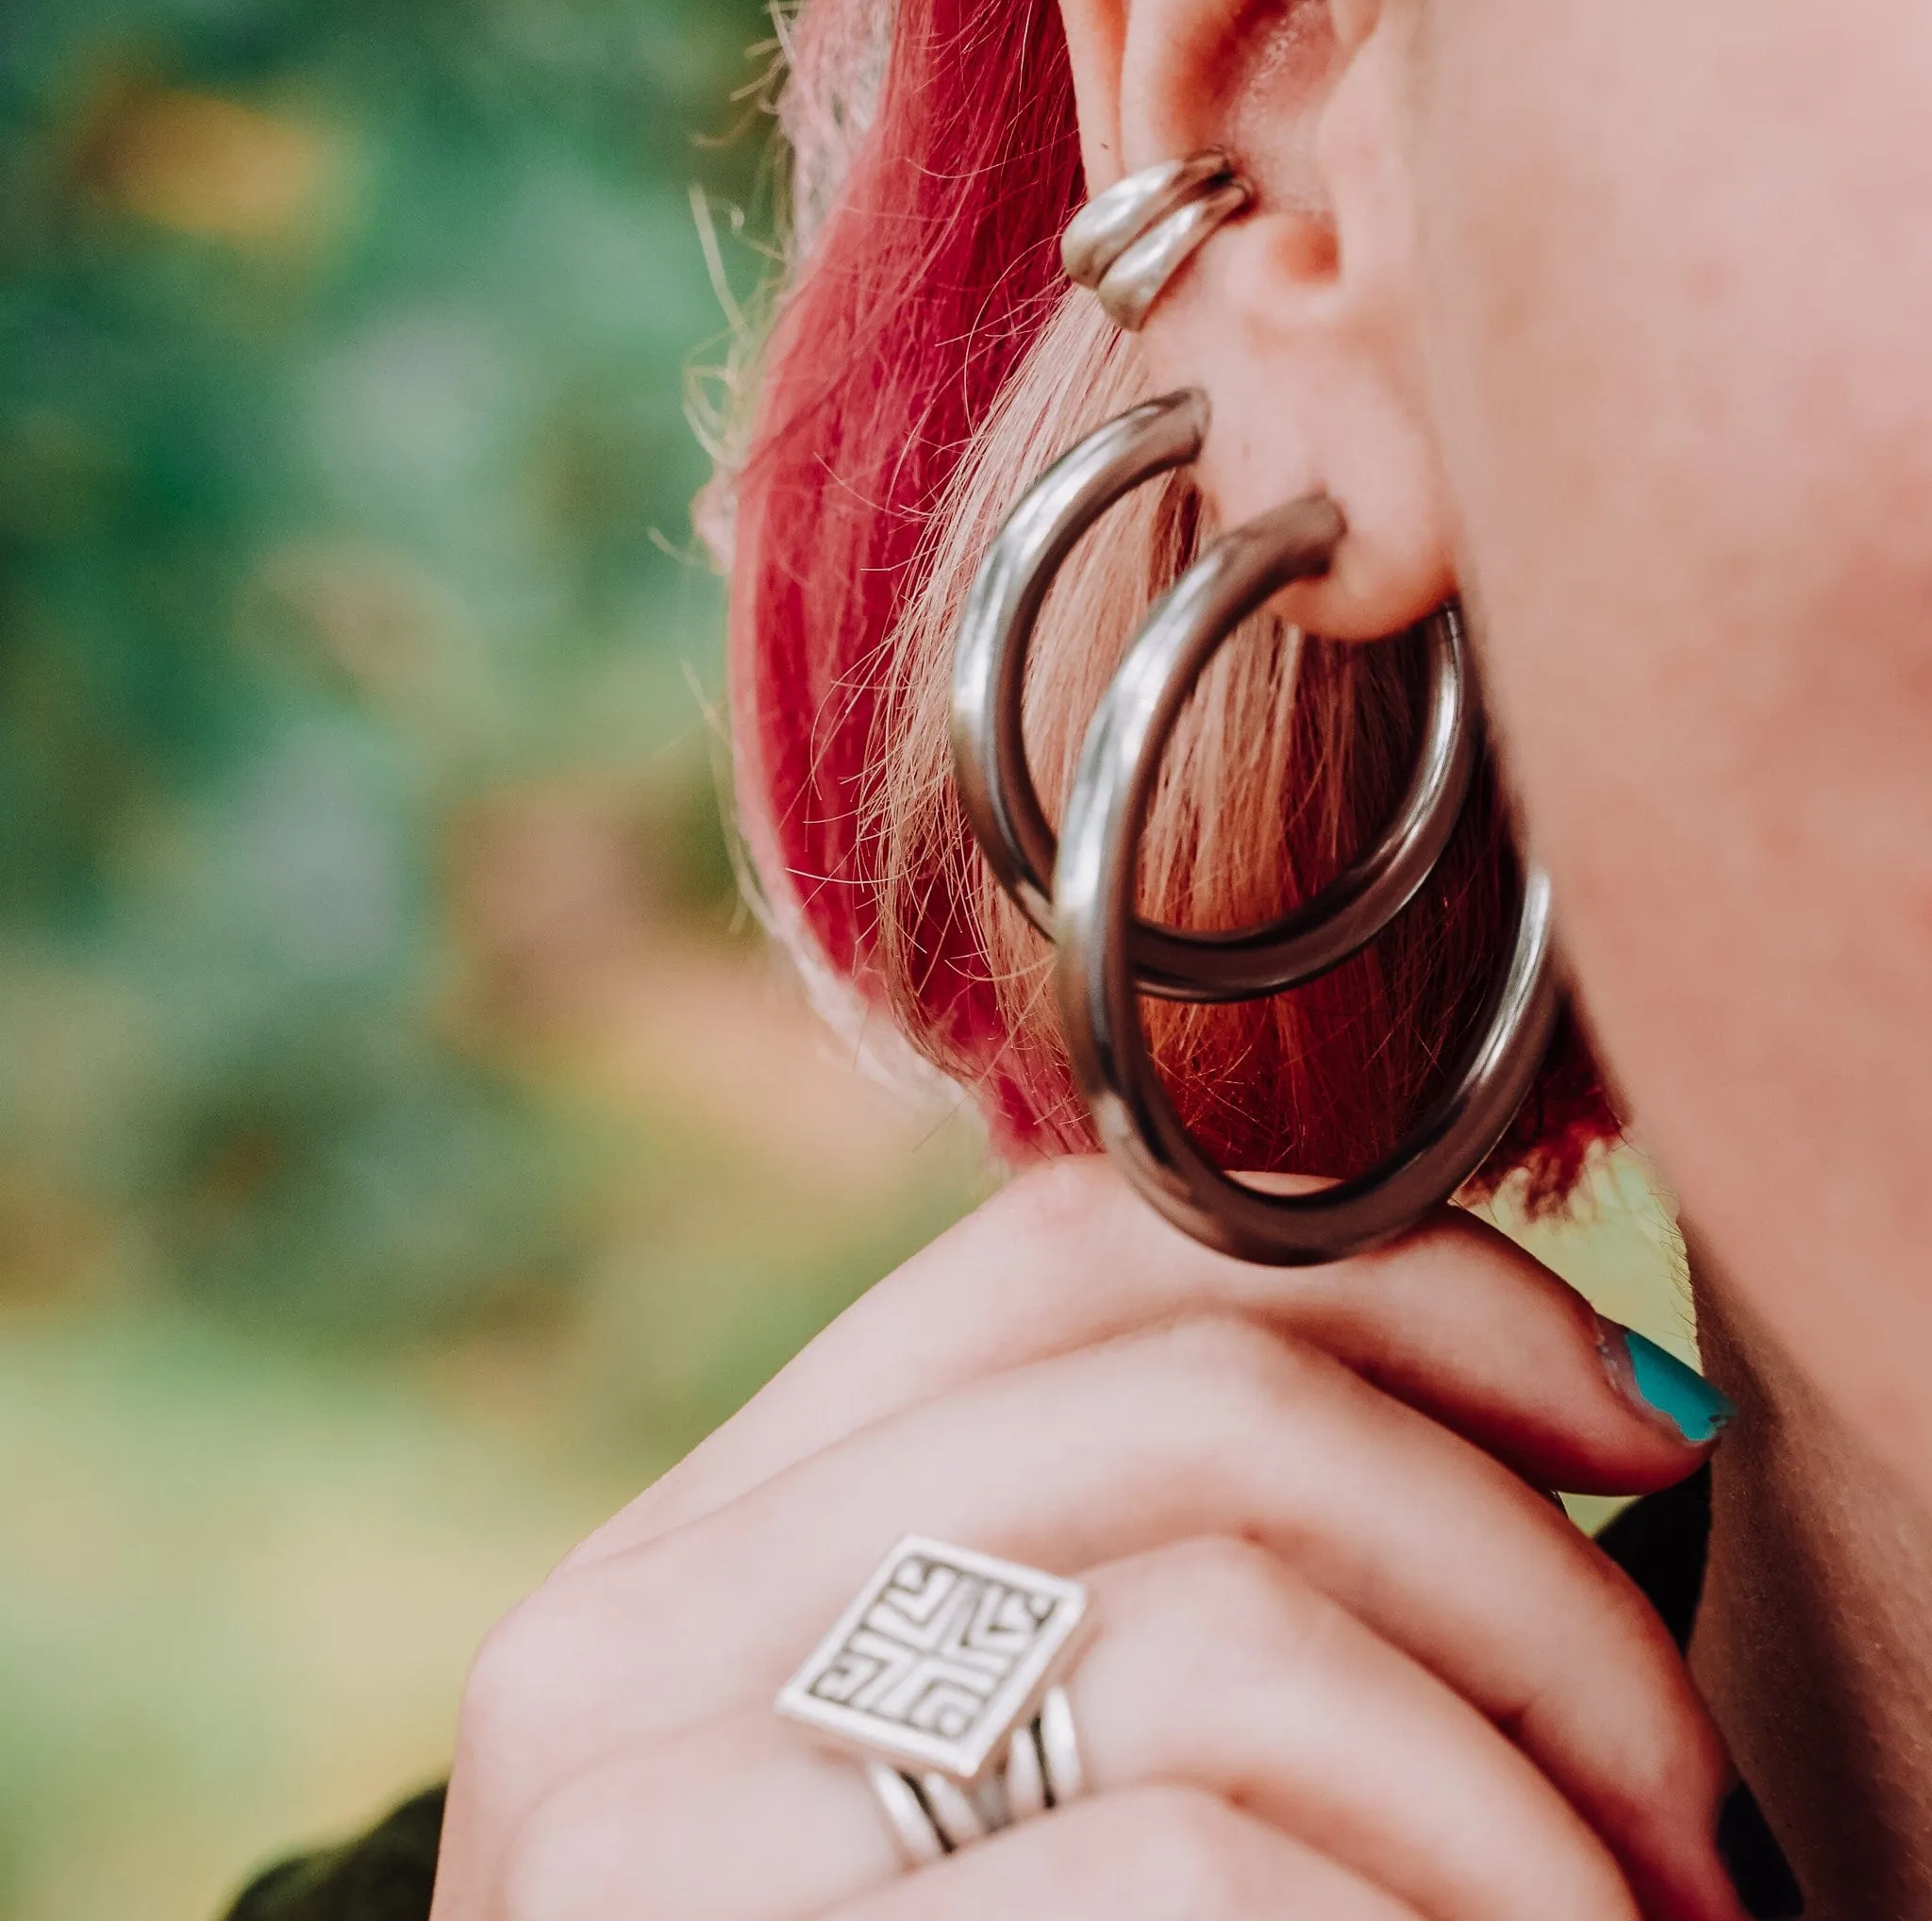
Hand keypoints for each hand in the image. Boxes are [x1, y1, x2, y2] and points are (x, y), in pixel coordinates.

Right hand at [429, 1157, 1747, 1920]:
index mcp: (712, 1535)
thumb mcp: (961, 1790)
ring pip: (1231, 1638)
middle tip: (1684, 1802)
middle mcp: (636, 1630)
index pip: (1078, 1243)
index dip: (1401, 1284)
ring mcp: (653, 1818)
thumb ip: (1114, 1585)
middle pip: (1206, 1408)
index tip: (1631, 1418)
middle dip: (1532, 1588)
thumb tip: (1536, 1409)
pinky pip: (1196, 1873)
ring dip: (1512, 1815)